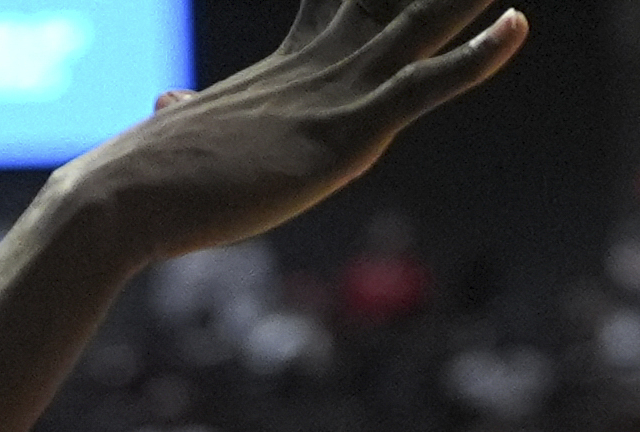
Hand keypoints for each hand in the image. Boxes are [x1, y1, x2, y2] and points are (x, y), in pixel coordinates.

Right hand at [62, 0, 527, 262]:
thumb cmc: (146, 179)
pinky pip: (422, 85)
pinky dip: (475, 58)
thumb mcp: (186, 135)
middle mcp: (323, 65)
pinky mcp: (345, 135)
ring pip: (423, 21)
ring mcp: (337, 94)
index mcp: (293, 66)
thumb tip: (167, 104)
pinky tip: (518, 24)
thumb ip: (194, 114)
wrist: (120, 202)